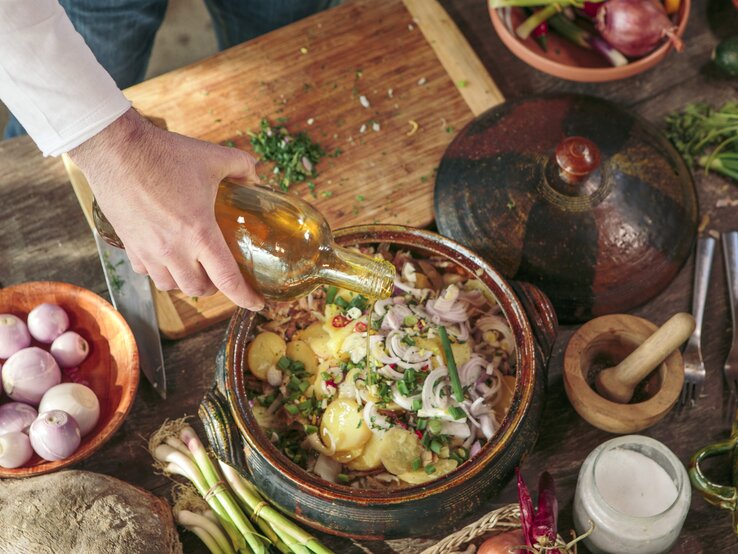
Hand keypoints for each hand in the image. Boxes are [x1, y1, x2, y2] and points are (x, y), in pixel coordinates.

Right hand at [69, 108, 263, 309]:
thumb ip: (241, 166)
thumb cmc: (165, 154)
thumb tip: (255, 176)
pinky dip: (160, 271)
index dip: (246, 297)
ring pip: (171, 286)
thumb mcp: (213, 157)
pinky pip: (147, 272)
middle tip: (222, 275)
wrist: (115, 149)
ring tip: (195, 268)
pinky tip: (166, 257)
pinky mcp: (129, 245)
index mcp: (199, 233)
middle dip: (215, 288)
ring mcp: (148, 250)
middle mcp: (173, 249)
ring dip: (187, 282)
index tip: (258, 304)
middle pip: (198, 289)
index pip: (227, 279)